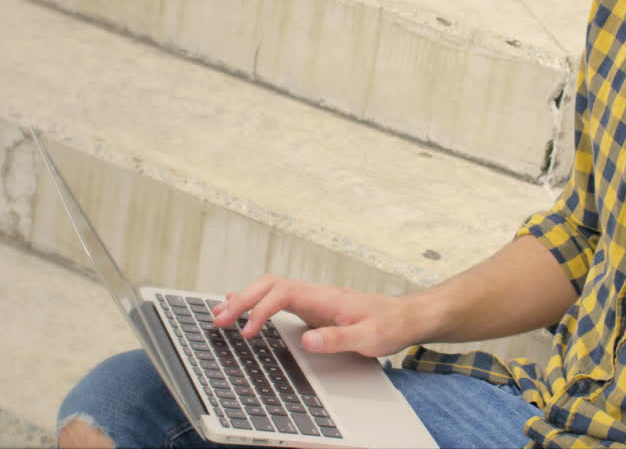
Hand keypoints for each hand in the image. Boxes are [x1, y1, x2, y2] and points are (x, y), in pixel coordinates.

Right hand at [211, 275, 436, 357]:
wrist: (406, 317)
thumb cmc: (389, 325)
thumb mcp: (369, 338)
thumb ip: (338, 339)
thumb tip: (307, 338)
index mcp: (325, 297)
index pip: (282, 293)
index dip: (260, 311)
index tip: (247, 332)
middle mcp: (316, 293)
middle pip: (269, 285)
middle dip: (241, 300)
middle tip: (218, 320)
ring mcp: (313, 299)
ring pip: (271, 289)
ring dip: (245, 298)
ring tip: (220, 314)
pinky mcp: (313, 307)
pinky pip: (279, 298)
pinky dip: (258, 302)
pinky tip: (245, 309)